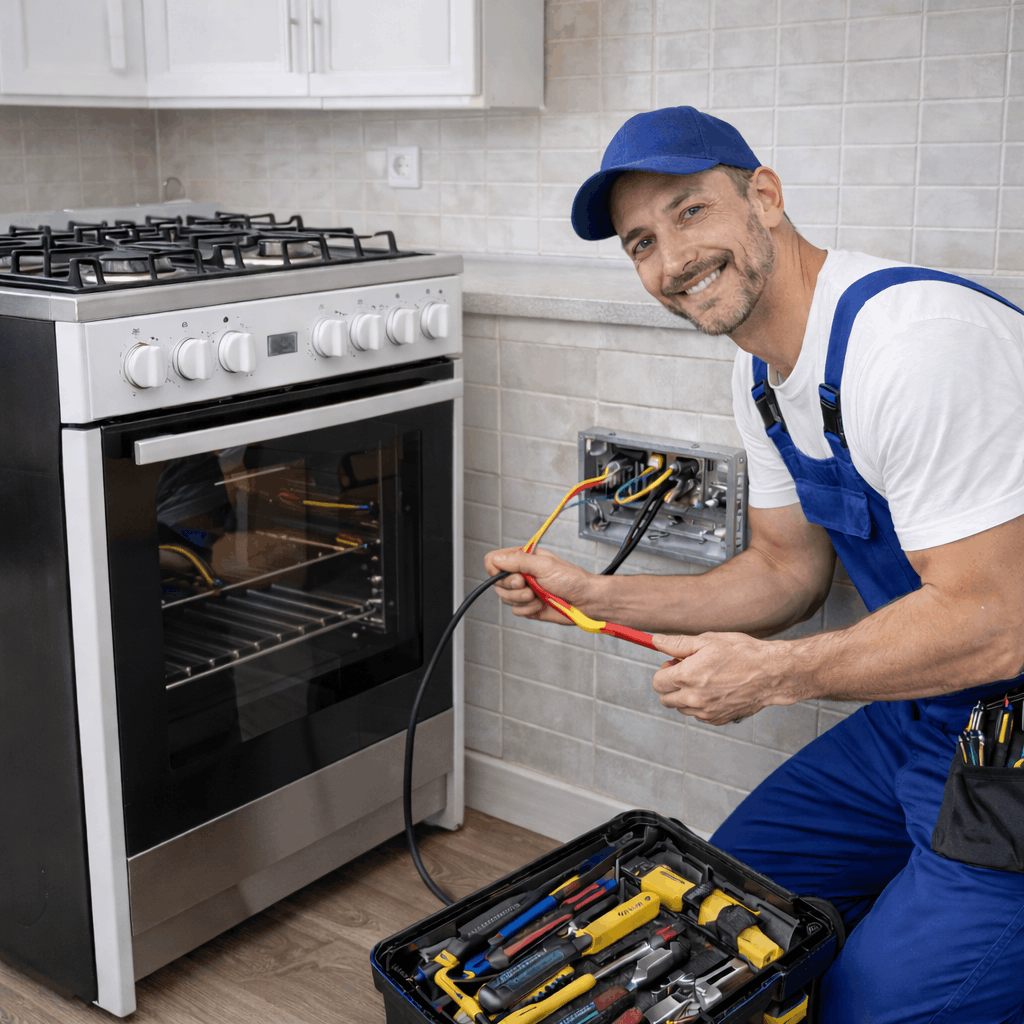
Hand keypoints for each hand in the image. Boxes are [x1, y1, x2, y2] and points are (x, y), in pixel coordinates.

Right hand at [485, 546, 592, 624]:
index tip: (508, 574)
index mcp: (524, 558)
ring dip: (522, 599)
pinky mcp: (528, 607)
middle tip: (527, 584)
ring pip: (505, 598)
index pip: (494, 560)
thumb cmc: (571, 579)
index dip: (495, 569)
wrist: (585, 601)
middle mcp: (521, 574)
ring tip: (538, 595)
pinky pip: (516, 611)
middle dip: (512, 587)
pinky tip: (541, 604)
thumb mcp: (544, 565)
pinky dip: (528, 609)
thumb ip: (519, 561)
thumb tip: (497, 560)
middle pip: (497, 582)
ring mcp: (524, 591)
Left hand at [650, 632, 782, 725]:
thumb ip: (677, 643)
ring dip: (685, 696)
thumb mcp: (707, 640)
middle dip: (671, 685)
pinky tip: (716, 690)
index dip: (664, 671)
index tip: (675, 663)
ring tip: (706, 679)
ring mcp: (706, 712)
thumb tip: (655, 641)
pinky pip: (699, 715)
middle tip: (688, 670)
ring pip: (681, 708)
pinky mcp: (718, 719)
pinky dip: (701, 705)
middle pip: (665, 699)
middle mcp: (694, 698)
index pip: (657, 682)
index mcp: (687, 677)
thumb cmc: (742, 653)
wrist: (772, 673)